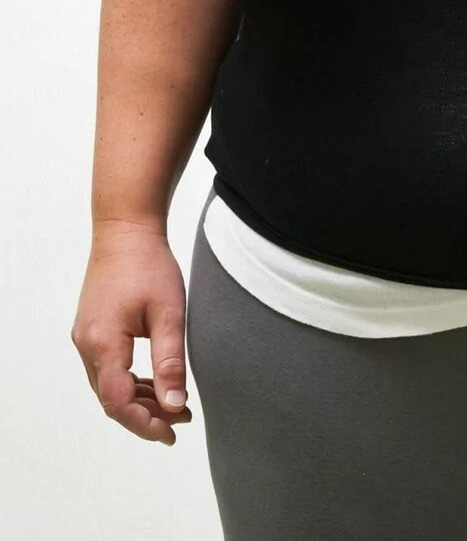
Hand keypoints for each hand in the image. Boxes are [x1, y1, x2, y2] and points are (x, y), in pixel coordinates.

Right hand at [71, 221, 192, 444]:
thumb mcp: (169, 315)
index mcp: (103, 343)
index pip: (117, 401)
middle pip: (110, 398)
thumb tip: (174, 405)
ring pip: (109, 385)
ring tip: (176, 408)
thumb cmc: (149, 267)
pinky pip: (109, 369)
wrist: (126, 232)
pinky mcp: (94, 331)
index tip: (171, 434)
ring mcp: (87, 338)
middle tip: (180, 423)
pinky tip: (158, 385)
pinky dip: (131, 383)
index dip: (143, 423)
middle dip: (144, 416)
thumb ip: (170, 362)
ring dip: (140, 400)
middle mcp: (87, 344)